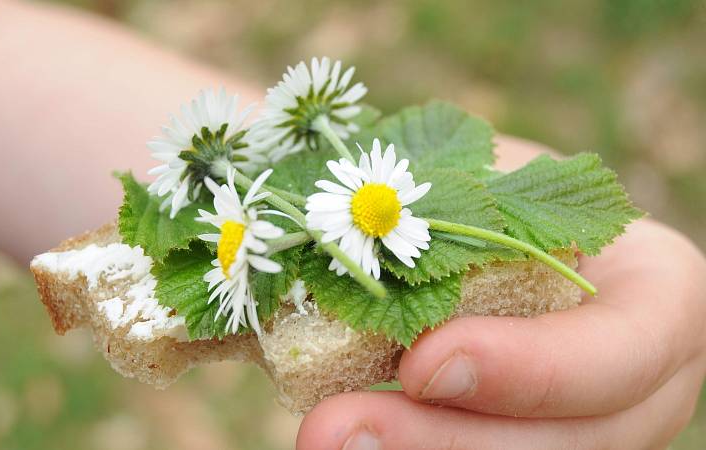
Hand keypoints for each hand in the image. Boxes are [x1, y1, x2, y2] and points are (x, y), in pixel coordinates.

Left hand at [296, 142, 705, 448]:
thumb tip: (333, 216)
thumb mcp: (487, 181)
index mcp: (653, 297)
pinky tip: (346, 440)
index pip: (626, 349)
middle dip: (448, 441)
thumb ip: (441, 209)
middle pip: (569, 441)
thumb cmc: (501, 194)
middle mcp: (636, 382)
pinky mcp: (525, 439)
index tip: (420, 362)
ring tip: (322, 438)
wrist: (492, 234)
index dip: (533, 368)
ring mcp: (584, 426)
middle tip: (335, 431)